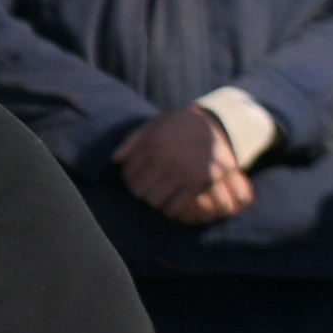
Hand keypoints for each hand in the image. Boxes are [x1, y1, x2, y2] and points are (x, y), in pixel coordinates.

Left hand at [116, 105, 254, 225]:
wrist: (218, 125)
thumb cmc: (179, 126)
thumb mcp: (155, 124)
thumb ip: (132, 140)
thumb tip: (115, 160)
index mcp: (152, 142)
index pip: (128, 173)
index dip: (130, 178)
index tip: (139, 177)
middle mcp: (165, 156)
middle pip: (138, 190)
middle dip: (142, 190)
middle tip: (150, 187)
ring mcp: (183, 170)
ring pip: (154, 201)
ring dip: (155, 200)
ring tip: (161, 193)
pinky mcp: (200, 181)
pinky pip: (174, 207)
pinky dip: (171, 208)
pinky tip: (174, 200)